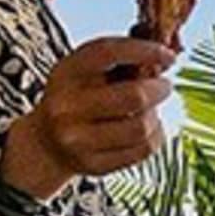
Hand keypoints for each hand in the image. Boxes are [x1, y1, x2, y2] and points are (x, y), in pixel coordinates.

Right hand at [2, 36, 175, 198]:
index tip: (168, 55)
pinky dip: (154, 136)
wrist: (45, 143)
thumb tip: (165, 53)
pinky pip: (143, 150)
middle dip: (159, 88)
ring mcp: (78, 140)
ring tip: (150, 109)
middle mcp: (68, 107)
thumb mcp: (85, 71)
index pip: (109, 53)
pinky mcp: (93, 165)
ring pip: (142, 126)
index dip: (145, 50)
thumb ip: (121, 59)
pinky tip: (147, 128)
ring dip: (155, 115)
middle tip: (164, 86)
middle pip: (134, 96)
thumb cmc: (76, 97)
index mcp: (67, 73)